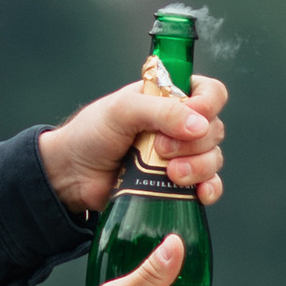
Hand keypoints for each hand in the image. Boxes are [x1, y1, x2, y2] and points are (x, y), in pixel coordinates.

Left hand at [39, 70, 228, 217]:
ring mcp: (180, 156)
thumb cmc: (90, 134)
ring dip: (199, 167)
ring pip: (213, 158)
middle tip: (159, 148)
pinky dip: (209, 189)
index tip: (191, 116)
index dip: (208, 104)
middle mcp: (178, 125)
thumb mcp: (122, 111)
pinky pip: (208, 185)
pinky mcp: (177, 184)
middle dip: (193, 142)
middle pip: (214, 129)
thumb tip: (199, 125)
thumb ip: (161, 111)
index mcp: (168, 98)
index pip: (209, 92)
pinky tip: (200, 193)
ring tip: (170, 173)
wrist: (71, 175)